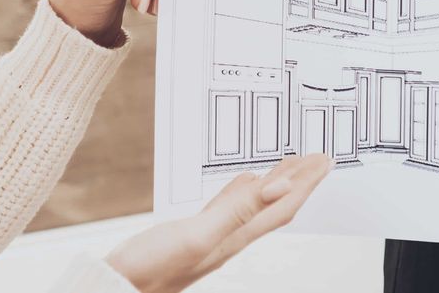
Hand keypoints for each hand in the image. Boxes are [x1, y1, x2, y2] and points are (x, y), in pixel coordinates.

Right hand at [105, 155, 332, 292]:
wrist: (114, 286)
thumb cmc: (150, 271)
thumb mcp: (197, 236)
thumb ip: (237, 211)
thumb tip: (278, 189)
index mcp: (234, 237)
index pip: (282, 206)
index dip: (306, 183)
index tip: (325, 161)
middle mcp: (229, 237)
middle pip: (275, 204)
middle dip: (299, 180)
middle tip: (319, 158)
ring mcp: (212, 235)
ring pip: (255, 204)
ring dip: (276, 183)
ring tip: (291, 165)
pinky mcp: (193, 233)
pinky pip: (229, 207)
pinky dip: (243, 191)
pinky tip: (244, 183)